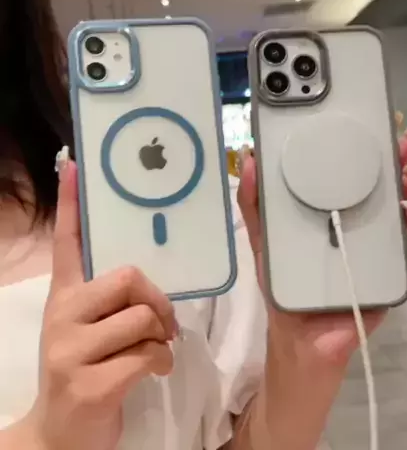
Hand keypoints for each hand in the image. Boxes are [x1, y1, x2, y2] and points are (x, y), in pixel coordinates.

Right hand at [24, 161, 176, 449]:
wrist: (62, 432)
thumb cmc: (87, 369)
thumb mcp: (93, 328)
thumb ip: (114, 301)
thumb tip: (146, 280)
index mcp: (65, 296)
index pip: (68, 241)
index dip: (73, 203)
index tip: (75, 165)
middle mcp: (63, 314)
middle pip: (128, 277)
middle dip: (157, 299)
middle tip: (163, 321)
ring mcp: (71, 351)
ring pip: (143, 318)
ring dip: (161, 337)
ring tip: (157, 349)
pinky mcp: (89, 384)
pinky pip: (147, 355)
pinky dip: (161, 363)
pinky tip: (152, 372)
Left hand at [237, 121, 406, 366]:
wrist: (302, 337)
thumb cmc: (282, 286)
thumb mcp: (263, 242)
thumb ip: (253, 205)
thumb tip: (247, 160)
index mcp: (325, 214)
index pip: (345, 177)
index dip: (357, 152)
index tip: (364, 129)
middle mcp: (352, 225)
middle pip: (377, 188)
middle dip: (390, 163)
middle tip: (397, 143)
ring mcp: (372, 248)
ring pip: (398, 212)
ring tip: (404, 177)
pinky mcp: (388, 272)